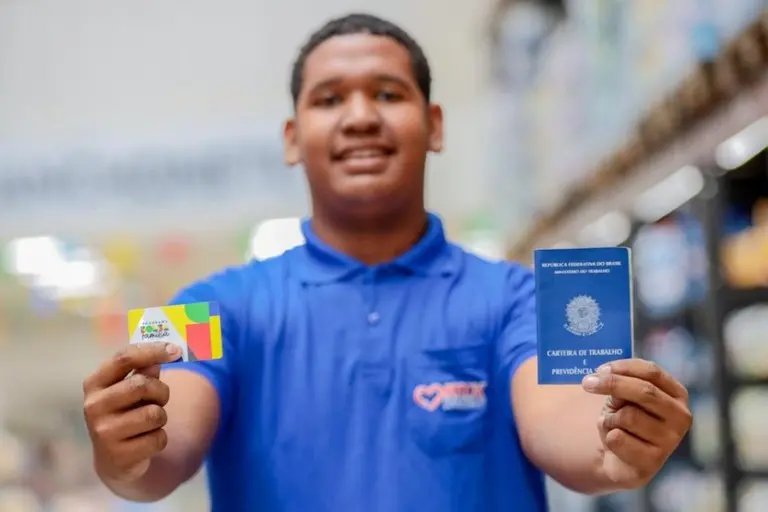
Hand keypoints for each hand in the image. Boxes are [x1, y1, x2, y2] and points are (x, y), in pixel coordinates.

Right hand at [83, 343, 181, 482]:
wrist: (114, 460)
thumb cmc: (125, 413)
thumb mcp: (129, 389)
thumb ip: (143, 371)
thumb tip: (162, 357)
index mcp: (94, 383)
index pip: (125, 358)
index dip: (153, 351)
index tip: (176, 351)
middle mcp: (93, 406)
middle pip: (142, 385)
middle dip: (161, 391)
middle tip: (161, 399)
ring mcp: (103, 432)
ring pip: (154, 414)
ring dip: (161, 417)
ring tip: (150, 422)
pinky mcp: (118, 456)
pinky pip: (158, 439)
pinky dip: (160, 438)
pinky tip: (146, 441)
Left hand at [581, 359, 692, 488]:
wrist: (622, 458)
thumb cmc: (626, 420)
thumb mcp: (625, 397)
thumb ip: (622, 384)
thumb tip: (604, 375)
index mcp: (677, 394)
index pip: (652, 372)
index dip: (623, 367)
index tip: (600, 369)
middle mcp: (681, 416)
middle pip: (645, 391)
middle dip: (612, 384)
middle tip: (587, 383)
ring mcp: (670, 441)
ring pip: (629, 416)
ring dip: (610, 418)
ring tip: (613, 425)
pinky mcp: (653, 461)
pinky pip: (618, 439)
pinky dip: (608, 437)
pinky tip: (616, 443)